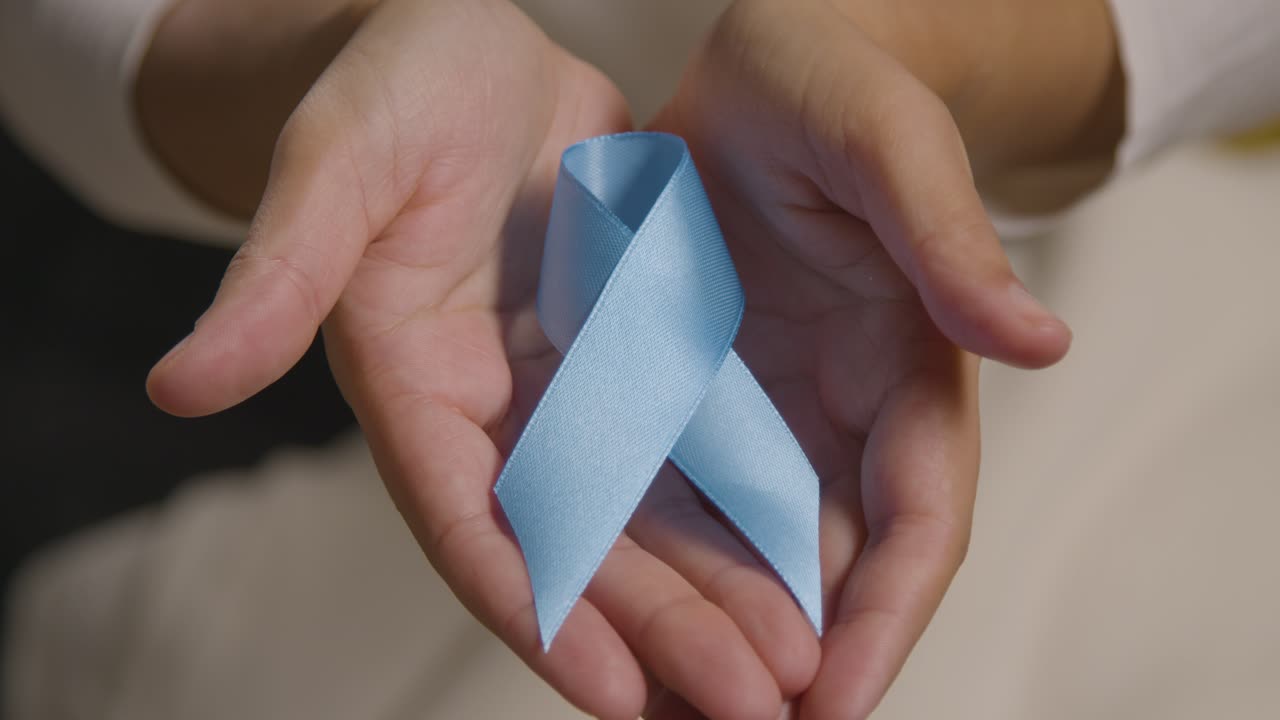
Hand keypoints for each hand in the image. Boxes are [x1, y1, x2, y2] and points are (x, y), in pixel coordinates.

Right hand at [146, 0, 810, 716]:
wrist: (465, 42)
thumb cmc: (390, 84)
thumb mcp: (333, 165)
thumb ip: (276, 276)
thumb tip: (179, 386)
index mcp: (414, 384)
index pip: (474, 525)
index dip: (541, 614)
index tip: (618, 695)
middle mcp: (494, 409)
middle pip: (576, 545)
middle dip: (659, 633)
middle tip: (749, 708)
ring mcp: (566, 384)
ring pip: (644, 513)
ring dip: (712, 595)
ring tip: (789, 670)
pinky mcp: (625, 349)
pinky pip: (683, 444)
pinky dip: (733, 509)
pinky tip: (797, 562)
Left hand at [641, 0, 1103, 715]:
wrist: (760, 65)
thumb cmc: (836, 83)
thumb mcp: (889, 145)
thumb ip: (949, 241)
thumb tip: (1044, 339)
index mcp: (910, 366)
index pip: (916, 520)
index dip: (884, 619)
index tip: (832, 703)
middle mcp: (838, 410)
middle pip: (831, 566)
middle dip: (796, 664)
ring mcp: (763, 407)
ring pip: (751, 553)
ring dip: (721, 638)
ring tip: (671, 713)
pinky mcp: (691, 391)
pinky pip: (676, 495)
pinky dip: (660, 565)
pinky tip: (617, 616)